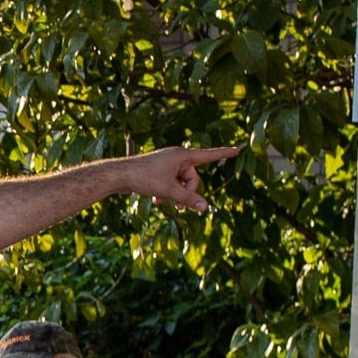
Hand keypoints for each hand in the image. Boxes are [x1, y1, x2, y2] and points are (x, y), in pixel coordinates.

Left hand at [122, 145, 238, 213]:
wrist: (120, 175)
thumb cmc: (144, 178)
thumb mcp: (169, 190)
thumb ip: (188, 199)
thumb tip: (205, 208)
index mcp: (182, 155)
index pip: (208, 155)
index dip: (223, 153)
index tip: (237, 149)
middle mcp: (176, 156)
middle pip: (192, 177)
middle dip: (187, 192)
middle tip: (179, 206)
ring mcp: (167, 164)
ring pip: (180, 182)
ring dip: (175, 194)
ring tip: (164, 203)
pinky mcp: (159, 171)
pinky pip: (170, 182)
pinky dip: (167, 192)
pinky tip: (158, 201)